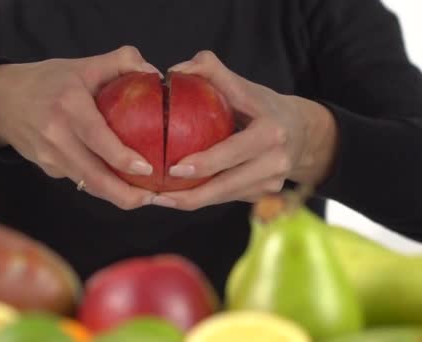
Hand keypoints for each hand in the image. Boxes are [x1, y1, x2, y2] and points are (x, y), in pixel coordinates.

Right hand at [0, 46, 161, 209]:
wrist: (0, 101)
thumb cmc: (47, 81)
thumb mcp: (83, 64)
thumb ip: (121, 61)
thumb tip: (154, 73)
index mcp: (68, 107)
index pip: (97, 138)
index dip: (122, 158)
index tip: (147, 168)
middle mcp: (57, 136)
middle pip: (94, 177)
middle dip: (126, 195)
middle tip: (155, 196)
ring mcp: (49, 157)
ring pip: (88, 185)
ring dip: (117, 196)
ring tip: (145, 196)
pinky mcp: (47, 169)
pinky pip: (79, 180)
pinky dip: (101, 185)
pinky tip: (120, 184)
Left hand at [150, 51, 337, 209]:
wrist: (304, 133)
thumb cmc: (266, 107)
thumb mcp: (245, 86)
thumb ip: (212, 71)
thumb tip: (175, 70)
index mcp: (270, 133)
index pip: (233, 151)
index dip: (204, 164)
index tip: (174, 168)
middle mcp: (275, 163)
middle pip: (226, 186)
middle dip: (190, 195)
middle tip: (157, 195)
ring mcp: (271, 184)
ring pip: (224, 198)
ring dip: (190, 202)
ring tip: (159, 199)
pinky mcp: (263, 196)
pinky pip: (227, 200)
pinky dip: (203, 199)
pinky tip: (178, 197)